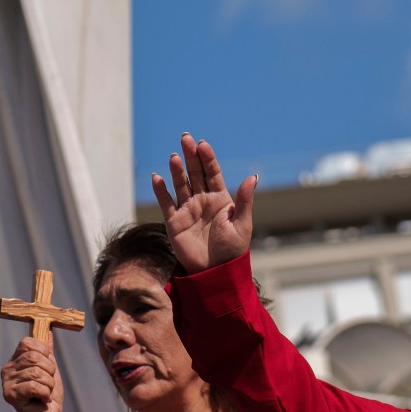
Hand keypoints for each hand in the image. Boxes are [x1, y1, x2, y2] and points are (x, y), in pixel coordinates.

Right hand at [0, 337, 63, 411]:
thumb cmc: (48, 392)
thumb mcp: (50, 368)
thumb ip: (47, 352)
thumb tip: (48, 332)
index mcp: (15, 359)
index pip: (27, 343)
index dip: (43, 351)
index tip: (49, 364)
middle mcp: (7, 369)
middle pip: (33, 358)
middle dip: (49, 370)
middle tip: (48, 382)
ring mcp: (7, 382)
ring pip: (36, 373)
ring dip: (48, 384)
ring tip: (45, 392)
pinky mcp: (10, 395)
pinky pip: (34, 386)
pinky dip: (45, 393)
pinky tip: (42, 399)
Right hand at [150, 134, 255, 273]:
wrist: (216, 273)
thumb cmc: (233, 250)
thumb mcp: (242, 224)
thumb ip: (244, 200)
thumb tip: (253, 176)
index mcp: (221, 199)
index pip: (213, 173)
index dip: (207, 158)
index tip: (203, 144)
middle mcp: (203, 201)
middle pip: (195, 173)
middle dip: (190, 156)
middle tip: (185, 138)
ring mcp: (188, 210)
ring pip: (181, 184)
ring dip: (177, 170)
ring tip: (174, 156)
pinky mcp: (175, 222)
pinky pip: (166, 203)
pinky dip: (161, 191)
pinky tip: (157, 178)